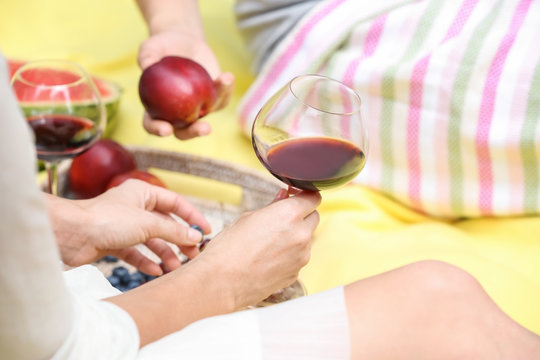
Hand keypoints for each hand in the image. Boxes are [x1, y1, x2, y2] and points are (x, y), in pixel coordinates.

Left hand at [48, 179, 210, 275]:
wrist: (70, 234)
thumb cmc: (106, 220)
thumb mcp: (147, 223)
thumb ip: (173, 231)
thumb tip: (196, 237)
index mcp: (143, 193)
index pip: (175, 202)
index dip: (192, 216)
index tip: (206, 231)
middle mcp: (134, 207)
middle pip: (164, 224)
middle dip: (179, 240)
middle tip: (193, 254)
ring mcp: (124, 225)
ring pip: (151, 240)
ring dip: (164, 254)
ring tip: (175, 268)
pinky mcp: (113, 242)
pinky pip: (135, 252)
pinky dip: (146, 261)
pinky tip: (155, 271)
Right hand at [138, 30, 233, 139]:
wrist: (185, 42)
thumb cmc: (162, 46)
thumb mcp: (151, 47)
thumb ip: (146, 56)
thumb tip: (146, 66)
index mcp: (156, 108)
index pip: (153, 124)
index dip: (158, 130)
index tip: (165, 129)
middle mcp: (178, 114)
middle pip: (185, 131)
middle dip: (195, 133)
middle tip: (204, 128)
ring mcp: (198, 108)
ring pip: (208, 114)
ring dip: (216, 103)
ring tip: (222, 81)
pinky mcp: (214, 99)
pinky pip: (222, 98)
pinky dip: (225, 88)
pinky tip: (227, 76)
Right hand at [190, 190, 321, 308]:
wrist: (221, 282)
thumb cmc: (229, 249)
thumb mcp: (248, 217)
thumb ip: (272, 206)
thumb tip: (284, 196)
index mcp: (289, 214)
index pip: (313, 198)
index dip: (304, 196)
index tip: (295, 197)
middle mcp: (301, 235)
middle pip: (314, 218)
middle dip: (301, 216)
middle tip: (281, 219)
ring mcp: (301, 257)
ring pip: (306, 240)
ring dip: (295, 237)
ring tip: (268, 243)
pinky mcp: (296, 274)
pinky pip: (298, 258)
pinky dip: (289, 255)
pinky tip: (268, 258)